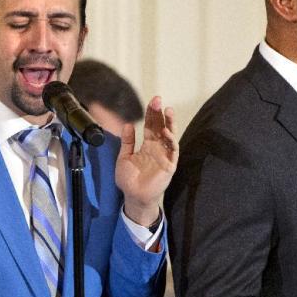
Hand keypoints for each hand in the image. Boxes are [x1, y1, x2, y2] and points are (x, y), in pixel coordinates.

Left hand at [117, 96, 177, 225]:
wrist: (133, 196)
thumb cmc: (128, 179)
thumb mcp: (124, 157)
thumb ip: (127, 142)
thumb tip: (127, 124)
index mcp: (147, 145)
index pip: (151, 125)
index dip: (152, 113)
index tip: (153, 101)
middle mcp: (158, 148)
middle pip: (161, 127)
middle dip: (160, 113)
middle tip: (158, 100)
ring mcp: (165, 156)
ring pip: (170, 136)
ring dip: (169, 123)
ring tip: (167, 110)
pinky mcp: (170, 165)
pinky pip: (172, 150)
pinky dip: (170, 140)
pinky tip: (166, 131)